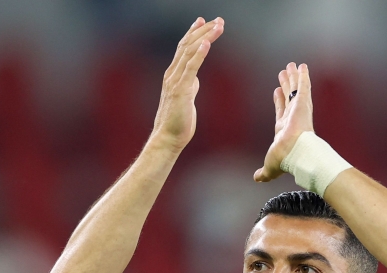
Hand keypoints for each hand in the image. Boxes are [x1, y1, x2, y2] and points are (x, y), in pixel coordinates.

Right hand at [150, 17, 223, 151]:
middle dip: (203, 31)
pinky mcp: (180, 90)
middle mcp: (172, 74)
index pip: (183, 48)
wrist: (168, 138)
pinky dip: (198, 54)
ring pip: (190, 52)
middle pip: (187, 45)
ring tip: (218, 27)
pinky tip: (207, 43)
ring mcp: (175, 81)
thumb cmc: (178, 122)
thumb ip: (189, 86)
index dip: (193, 33)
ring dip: (205, 37)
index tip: (203, 21)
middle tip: (218, 20)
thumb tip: (195, 80)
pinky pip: (191, 68)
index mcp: (173, 75)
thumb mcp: (186, 99)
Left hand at [254, 62, 313, 181]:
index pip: (281, 110)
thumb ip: (264, 172)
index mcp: (285, 129)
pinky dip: (303, 76)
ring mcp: (299, 109)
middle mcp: (293, 117)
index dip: (279, 101)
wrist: (295, 152)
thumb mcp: (270, 166)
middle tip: (284, 73)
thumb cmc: (284, 160)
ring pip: (295, 89)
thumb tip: (257, 178)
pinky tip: (302, 66)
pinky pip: (303, 85)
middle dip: (286, 85)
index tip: (276, 90)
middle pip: (289, 97)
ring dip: (293, 77)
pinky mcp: (304, 103)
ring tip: (291, 65)